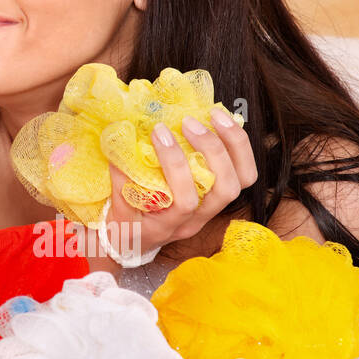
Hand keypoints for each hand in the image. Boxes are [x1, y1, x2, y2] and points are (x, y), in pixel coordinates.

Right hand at [105, 110, 258, 257]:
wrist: (135, 242)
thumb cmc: (124, 223)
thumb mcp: (116, 204)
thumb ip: (120, 174)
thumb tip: (120, 136)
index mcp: (171, 225)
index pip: (185, 200)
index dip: (175, 165)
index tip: (158, 133)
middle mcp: (198, 220)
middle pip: (225, 189)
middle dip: (212, 150)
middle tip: (190, 123)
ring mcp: (212, 209)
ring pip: (242, 180)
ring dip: (233, 144)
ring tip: (215, 116)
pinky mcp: (218, 197)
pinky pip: (242, 173)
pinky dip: (237, 147)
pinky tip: (223, 124)